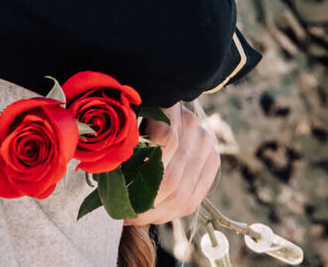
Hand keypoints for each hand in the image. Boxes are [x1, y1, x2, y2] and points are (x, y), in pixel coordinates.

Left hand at [128, 102, 219, 226]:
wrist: (169, 114)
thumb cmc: (138, 122)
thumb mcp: (127, 128)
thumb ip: (123, 148)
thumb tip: (114, 179)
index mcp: (168, 110)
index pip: (159, 154)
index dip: (139, 181)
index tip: (120, 200)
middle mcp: (192, 125)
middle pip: (170, 179)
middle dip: (146, 204)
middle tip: (126, 216)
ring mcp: (205, 143)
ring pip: (182, 193)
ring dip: (157, 213)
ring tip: (138, 218)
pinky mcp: (212, 160)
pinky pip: (193, 198)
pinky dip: (172, 213)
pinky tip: (156, 215)